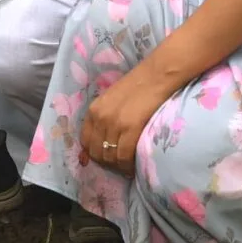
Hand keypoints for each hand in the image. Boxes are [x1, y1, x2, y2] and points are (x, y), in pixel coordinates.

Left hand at [81, 60, 174, 175]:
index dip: (94, 154)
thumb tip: (106, 140)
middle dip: (107, 163)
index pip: (85, 142)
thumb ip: (106, 117)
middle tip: (119, 165)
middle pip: (96, 153)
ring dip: (118, 166)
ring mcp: (114, 123)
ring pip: (110, 157)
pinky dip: (128, 166)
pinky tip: (134, 167)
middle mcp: (100, 117)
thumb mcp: (112, 100)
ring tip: (128, 166)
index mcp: (93, 110)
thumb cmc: (138, 86)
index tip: (106, 158)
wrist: (157, 75)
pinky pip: (124, 155)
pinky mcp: (130, 127)